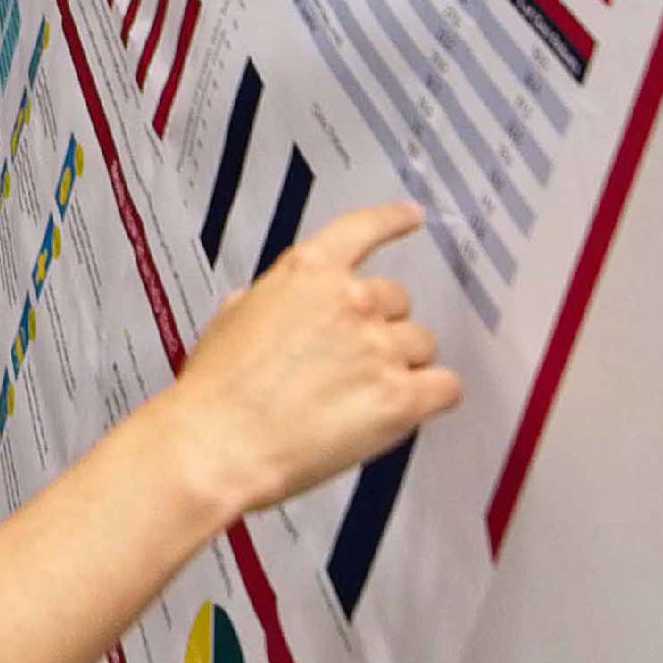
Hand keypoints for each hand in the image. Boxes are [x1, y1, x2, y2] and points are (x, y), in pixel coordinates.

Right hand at [137, 203, 460, 521]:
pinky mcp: (401, 397)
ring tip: (363, 396)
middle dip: (381, 327)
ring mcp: (380, 347)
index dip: (391, 221)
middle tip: (353, 362)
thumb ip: (268, 301)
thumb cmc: (216, 392)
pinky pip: (446, 387)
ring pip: (423, 345)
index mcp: (307, 273)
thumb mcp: (229, 320)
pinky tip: (404, 409)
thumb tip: (275, 306)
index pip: (362, 229)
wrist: (218, 446)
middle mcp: (351, 300)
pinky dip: (431, 398)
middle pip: (399, 300)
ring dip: (404, 366)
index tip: (410, 216)